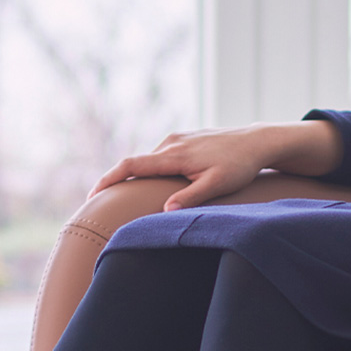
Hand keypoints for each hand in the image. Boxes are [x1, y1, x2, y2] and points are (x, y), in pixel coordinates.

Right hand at [89, 121, 342, 211]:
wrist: (258, 141)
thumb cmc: (240, 165)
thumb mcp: (218, 184)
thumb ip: (191, 197)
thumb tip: (165, 211)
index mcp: (174, 155)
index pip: (131, 166)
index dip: (108, 180)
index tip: (92, 196)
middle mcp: (171, 143)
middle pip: (135, 164)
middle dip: (117, 182)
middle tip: (103, 206)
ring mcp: (177, 138)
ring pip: (149, 160)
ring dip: (138, 176)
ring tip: (127, 199)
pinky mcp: (185, 139)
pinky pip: (161, 156)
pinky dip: (152, 169)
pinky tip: (156, 183)